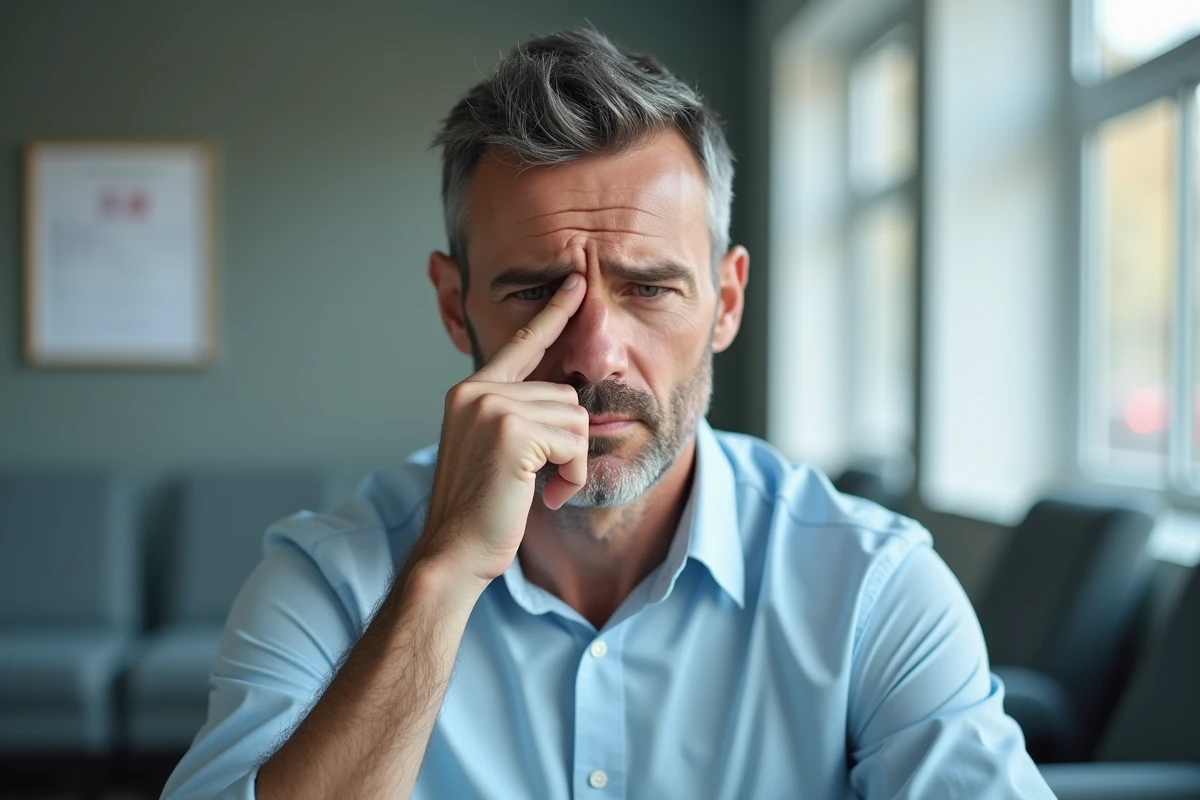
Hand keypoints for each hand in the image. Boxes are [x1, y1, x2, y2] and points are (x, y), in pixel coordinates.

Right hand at [419, 273, 588, 583]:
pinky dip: (571, 474)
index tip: (576, 280)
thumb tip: (570, 395)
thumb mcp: (496, 451)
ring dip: (570, 462)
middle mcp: (477, 390)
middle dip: (567, 444)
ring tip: (539, 488)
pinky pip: (574, 441)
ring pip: (575, 418)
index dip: (554, 312)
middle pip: (565, 394)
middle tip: (542, 481)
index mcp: (471, 391)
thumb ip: (521, 416)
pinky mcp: (511, 430)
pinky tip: (545, 495)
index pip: (522, 343)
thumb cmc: (481, 510)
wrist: (454, 551)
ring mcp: (492, 407)